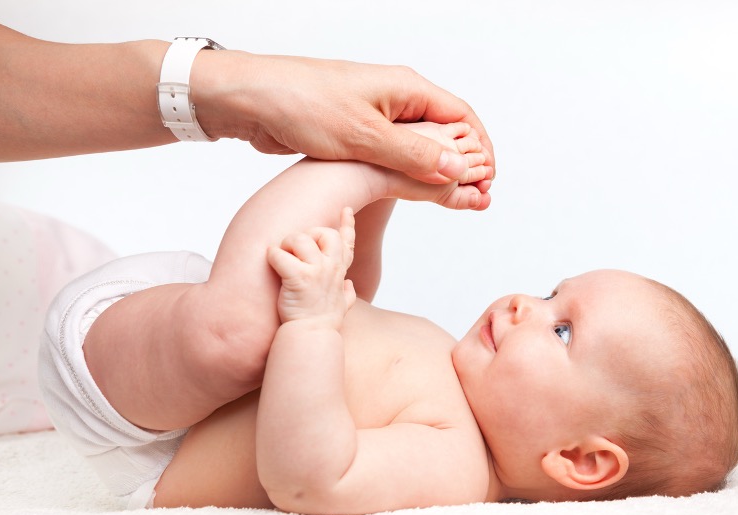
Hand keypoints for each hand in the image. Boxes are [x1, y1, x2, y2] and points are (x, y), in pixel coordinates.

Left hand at [192, 53, 494, 193]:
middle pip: (445, 132)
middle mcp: (395, 100)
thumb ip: (413, 155)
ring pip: (419, 146)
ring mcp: (375, 117)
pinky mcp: (356, 133)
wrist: (251, 101)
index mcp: (406, 89)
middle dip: (463, 164)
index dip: (480, 150)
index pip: (462, 118)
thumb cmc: (303, 104)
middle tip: (475, 199)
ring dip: (436, 173)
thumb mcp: (365, 135)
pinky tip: (412, 195)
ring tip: (452, 202)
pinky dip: (408, 174)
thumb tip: (459, 168)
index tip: (487, 182)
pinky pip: (393, 155)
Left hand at [266, 208, 356, 328]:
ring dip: (286, 245)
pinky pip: (280, 254)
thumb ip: (348, 293)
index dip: (347, 224)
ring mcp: (317, 272)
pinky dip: (272, 256)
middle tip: (294, 249)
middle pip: (324, 232)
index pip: (347, 242)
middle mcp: (331, 268)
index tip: (346, 209)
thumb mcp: (344, 305)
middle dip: (307, 235)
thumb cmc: (323, 322)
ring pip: (300, 238)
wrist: (312, 336)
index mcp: (339, 271)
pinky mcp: (299, 278)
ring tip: (282, 259)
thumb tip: (350, 286)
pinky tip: (273, 265)